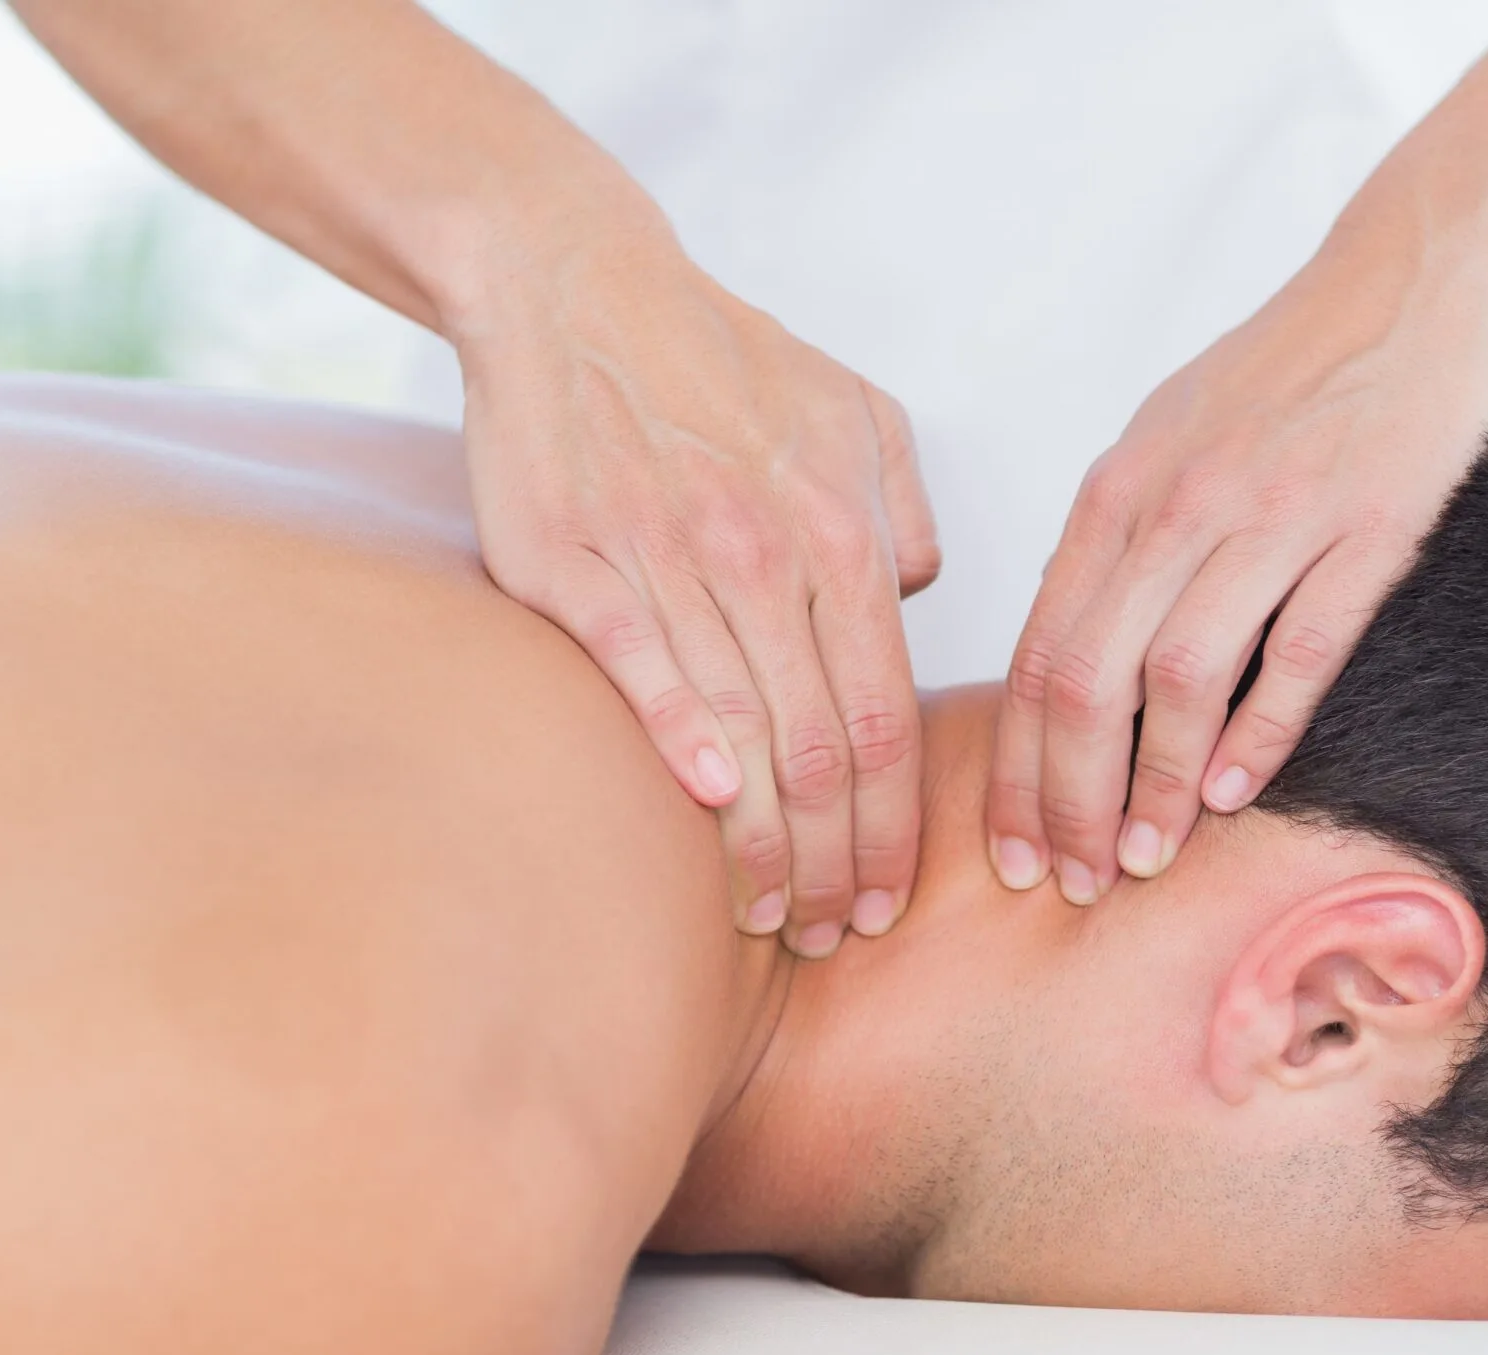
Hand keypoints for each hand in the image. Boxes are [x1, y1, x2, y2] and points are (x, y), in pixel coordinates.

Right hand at [454, 201, 940, 957]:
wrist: (573, 285)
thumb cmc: (722, 361)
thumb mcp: (855, 415)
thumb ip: (903, 513)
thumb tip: (915, 598)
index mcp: (841, 533)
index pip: (888, 718)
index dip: (896, 825)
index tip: (897, 898)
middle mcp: (764, 553)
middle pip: (824, 749)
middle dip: (843, 863)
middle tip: (844, 936)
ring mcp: (666, 558)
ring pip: (738, 730)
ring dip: (765, 843)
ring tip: (777, 916)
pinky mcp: (572, 561)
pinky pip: (639, 668)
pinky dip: (679, 743)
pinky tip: (707, 811)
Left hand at [988, 217, 1487, 903]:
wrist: (1419, 274)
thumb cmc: (1289, 368)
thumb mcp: (1170, 436)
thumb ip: (1118, 539)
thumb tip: (1069, 652)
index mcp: (1120, 488)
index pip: (1037, 653)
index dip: (1017, 766)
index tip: (1012, 849)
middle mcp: (1179, 502)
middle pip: (1088, 679)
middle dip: (1068, 799)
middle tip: (1071, 884)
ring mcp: (1275, 514)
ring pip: (1180, 679)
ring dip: (1156, 786)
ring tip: (1146, 859)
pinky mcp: (1369, 525)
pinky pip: (1298, 651)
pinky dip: (1259, 733)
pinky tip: (1234, 794)